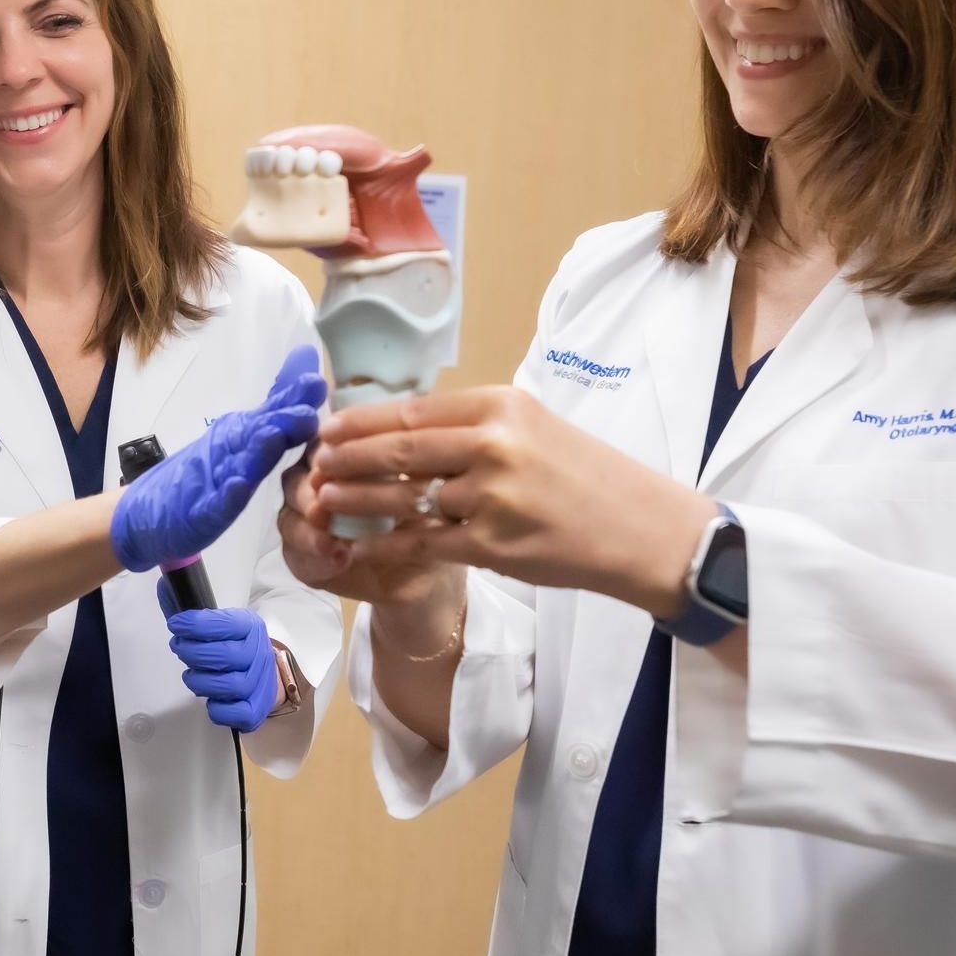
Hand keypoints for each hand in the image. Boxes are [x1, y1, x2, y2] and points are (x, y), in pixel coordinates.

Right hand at [111, 345, 326, 571]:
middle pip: (259, 431)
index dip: (296, 400)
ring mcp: (214, 480)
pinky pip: (215, 503)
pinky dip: (226, 495)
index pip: (274, 414)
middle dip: (283, 418)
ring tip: (275, 436)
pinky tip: (237, 487)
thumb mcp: (244, 437)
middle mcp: (230, 450)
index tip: (319, 382)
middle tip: (308, 405)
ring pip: (239, 463)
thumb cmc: (203, 473)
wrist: (148, 511)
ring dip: (257, 449)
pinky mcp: (201, 511)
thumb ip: (277, 403)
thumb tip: (306, 356)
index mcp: (244, 435)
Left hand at [158, 585, 280, 732]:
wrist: (262, 673)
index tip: (176, 624)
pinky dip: (218, 709)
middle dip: (193, 653)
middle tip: (179, 648)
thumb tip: (164, 586)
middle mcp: (259, 652)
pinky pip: (237, 713)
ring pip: (229, 685)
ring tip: (191, 674)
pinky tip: (210, 698)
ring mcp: (261, 682)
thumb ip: (187, 607)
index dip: (195, 624)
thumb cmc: (231, 645)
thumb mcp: (215, 621)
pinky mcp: (257, 708)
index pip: (224, 624)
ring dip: (200, 681)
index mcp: (249, 626)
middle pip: (225, 656)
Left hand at [310, 386, 716, 615]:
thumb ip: (476, 426)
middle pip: (400, 448)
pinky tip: (356, 548)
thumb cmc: (588, 477)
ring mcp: (491, 497)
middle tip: (314, 462)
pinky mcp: (492, 544)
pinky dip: (383, 547)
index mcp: (501, 406)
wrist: (642, 529)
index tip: (328, 427)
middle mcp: (493, 445)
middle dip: (348, 456)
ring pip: (404, 497)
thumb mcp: (535, 427)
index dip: (362, 421)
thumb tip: (407, 427)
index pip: (415, 409)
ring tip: (323, 501)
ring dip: (356, 500)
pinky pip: (422, 544)